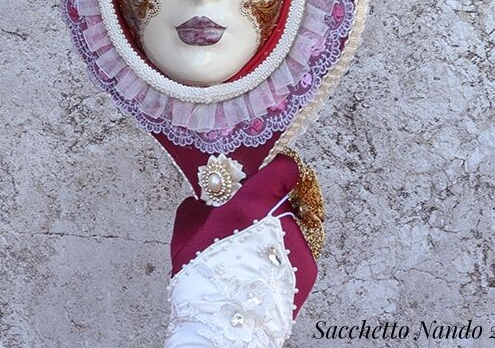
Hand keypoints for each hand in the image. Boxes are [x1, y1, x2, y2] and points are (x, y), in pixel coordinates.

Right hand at [170, 154, 318, 315]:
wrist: (223, 327)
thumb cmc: (201, 278)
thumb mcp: (185, 234)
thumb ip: (198, 207)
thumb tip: (204, 199)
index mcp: (253, 203)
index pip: (283, 169)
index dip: (276, 167)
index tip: (268, 170)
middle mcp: (283, 220)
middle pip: (284, 198)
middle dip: (269, 204)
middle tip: (248, 217)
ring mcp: (300, 246)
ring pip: (293, 225)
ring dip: (277, 230)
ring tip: (253, 250)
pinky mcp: (308, 271)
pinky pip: (298, 250)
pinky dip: (284, 253)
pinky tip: (263, 268)